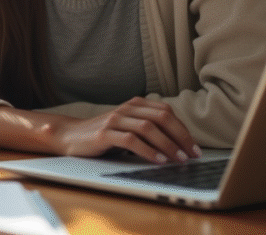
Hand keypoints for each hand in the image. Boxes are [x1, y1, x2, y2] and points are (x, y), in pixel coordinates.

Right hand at [50, 97, 200, 163]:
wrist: (70, 136)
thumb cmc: (104, 135)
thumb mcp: (128, 128)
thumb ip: (148, 129)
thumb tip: (180, 145)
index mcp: (134, 105)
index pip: (166, 111)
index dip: (183, 129)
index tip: (194, 148)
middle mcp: (126, 109)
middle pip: (161, 117)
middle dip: (181, 137)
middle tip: (192, 155)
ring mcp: (114, 120)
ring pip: (148, 128)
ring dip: (168, 145)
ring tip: (179, 160)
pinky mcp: (104, 134)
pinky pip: (131, 140)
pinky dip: (148, 151)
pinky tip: (158, 160)